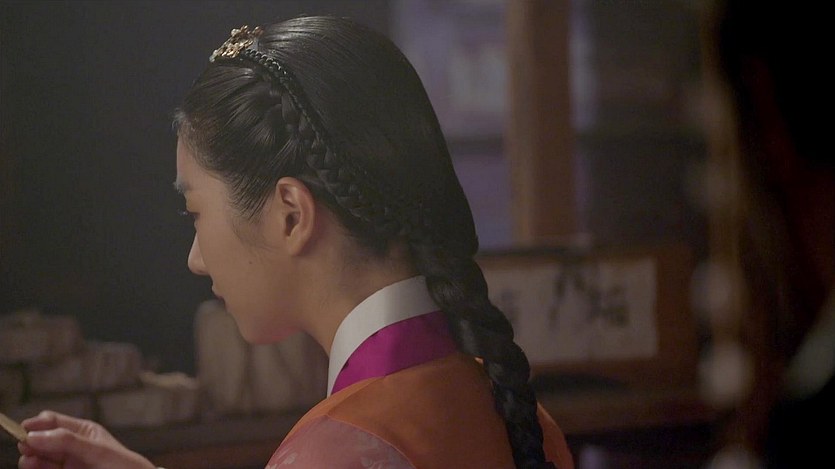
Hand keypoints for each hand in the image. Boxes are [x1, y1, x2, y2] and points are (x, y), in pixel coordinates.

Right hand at [17, 411, 155, 468]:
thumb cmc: (122, 464)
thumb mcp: (96, 449)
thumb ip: (68, 441)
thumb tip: (36, 435)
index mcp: (82, 431)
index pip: (54, 422)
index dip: (38, 423)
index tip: (25, 427)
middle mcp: (71, 446)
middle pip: (43, 440)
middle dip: (32, 441)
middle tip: (25, 444)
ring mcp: (67, 462)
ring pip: (40, 457)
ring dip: (31, 456)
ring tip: (29, 459)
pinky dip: (36, 468)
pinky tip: (33, 466)